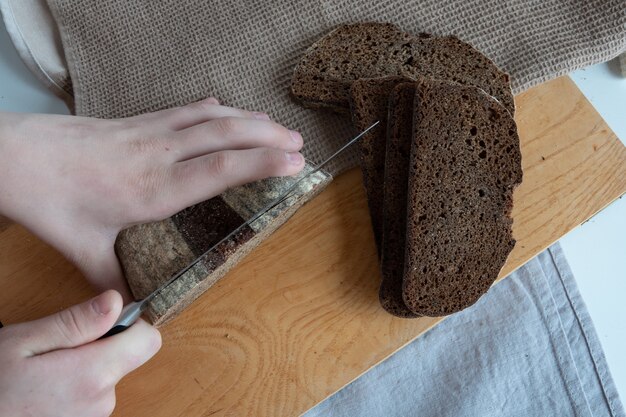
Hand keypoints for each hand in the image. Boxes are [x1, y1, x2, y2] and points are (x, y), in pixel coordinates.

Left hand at [0, 99, 304, 298]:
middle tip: (300, 145)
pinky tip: (225, 108)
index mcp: (155, 189)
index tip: (294, 163)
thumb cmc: (52, 201)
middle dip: (269, 137)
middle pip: (226, 135)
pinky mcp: (140, 121)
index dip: (262, 164)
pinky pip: (186, 109)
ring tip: (277, 126)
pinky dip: (214, 108)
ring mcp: (151, 132)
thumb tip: (130, 313)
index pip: (220, 170)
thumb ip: (113, 281)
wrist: (18, 155)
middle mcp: (161, 154)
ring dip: (249, 118)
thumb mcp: (83, 250)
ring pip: (211, 117)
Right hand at [0, 290, 160, 416]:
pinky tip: (46, 390)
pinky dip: (77, 387)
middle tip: (57, 348)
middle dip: (100, 345)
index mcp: (93, 375)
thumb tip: (115, 301)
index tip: (105, 320)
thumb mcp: (25, 343)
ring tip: (45, 373)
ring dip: (85, 368)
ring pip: (107, 376)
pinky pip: (93, 395)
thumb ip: (76, 322)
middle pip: (126, 357)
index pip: (148, 341)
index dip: (132, 324)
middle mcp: (102, 402)